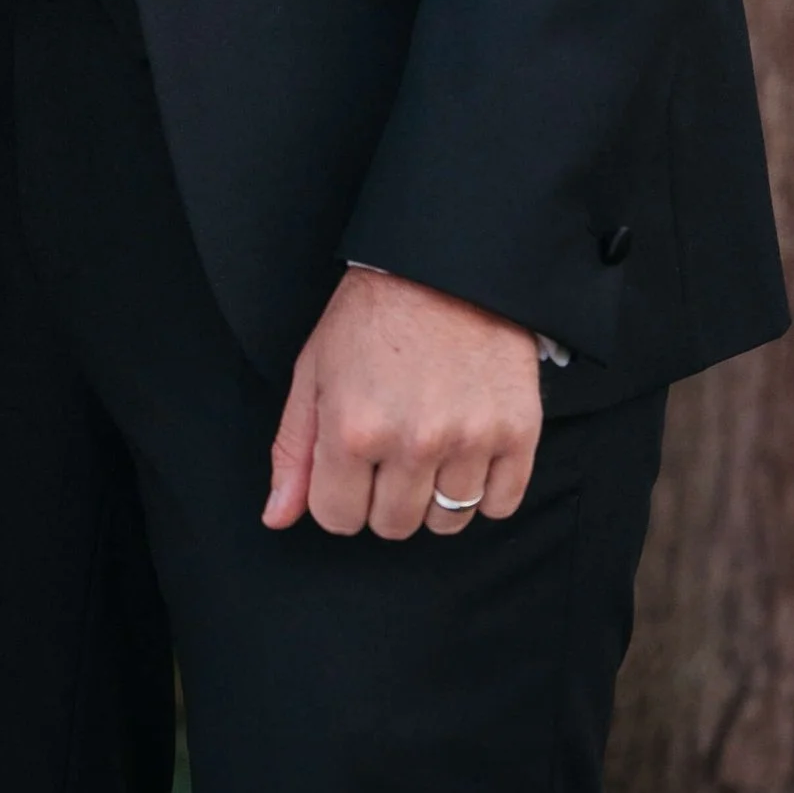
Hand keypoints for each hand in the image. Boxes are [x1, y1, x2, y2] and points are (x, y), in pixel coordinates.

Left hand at [265, 265, 542, 541]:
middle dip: (383, 497)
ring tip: (429, 445)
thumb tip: (276, 518)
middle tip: (389, 449)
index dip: (338, 495)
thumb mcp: (313, 371)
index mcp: (354, 428)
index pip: (338, 518)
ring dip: (433, 496)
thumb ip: (293, 450)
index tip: (348, 465)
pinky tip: (467, 450)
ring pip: (447, 522)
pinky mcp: (518, 434)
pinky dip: (484, 490)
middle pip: (393, 526)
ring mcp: (470, 441)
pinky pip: (499, 505)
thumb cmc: (370, 317)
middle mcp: (413, 442)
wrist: (443, 266)